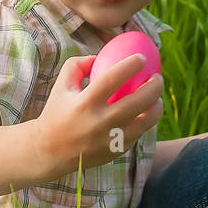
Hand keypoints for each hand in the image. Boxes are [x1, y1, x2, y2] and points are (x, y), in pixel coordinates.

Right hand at [32, 53, 163, 173]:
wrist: (50, 152)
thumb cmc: (57, 112)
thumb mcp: (61, 86)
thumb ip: (77, 65)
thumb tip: (100, 55)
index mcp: (84, 103)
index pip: (113, 79)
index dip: (131, 65)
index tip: (142, 58)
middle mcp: (99, 122)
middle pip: (137, 101)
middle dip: (154, 86)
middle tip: (157, 77)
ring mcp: (110, 140)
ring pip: (146, 121)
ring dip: (157, 106)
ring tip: (157, 97)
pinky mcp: (116, 152)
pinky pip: (139, 133)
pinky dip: (145, 122)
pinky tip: (146, 113)